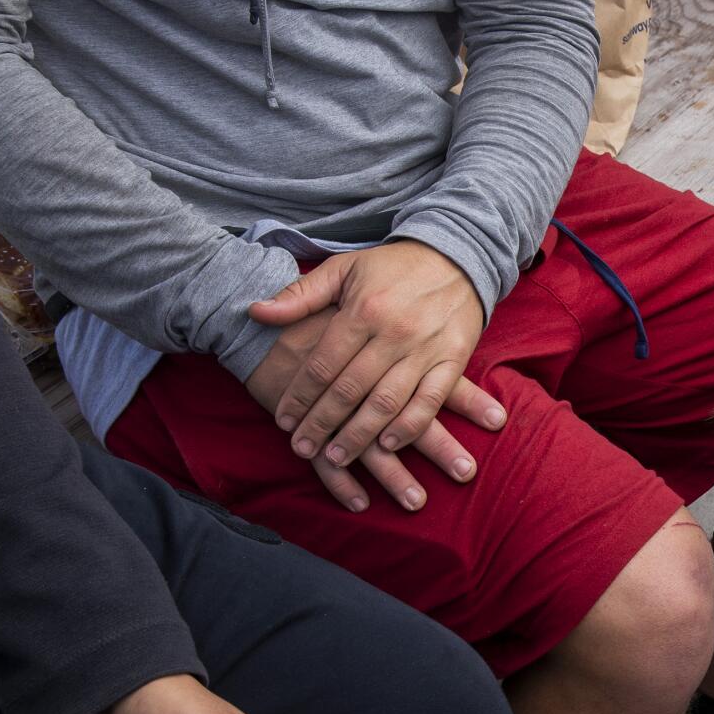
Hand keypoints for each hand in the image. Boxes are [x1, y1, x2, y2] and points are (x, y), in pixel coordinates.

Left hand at [247, 240, 506, 476]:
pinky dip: (409, 426)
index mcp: (363, 310)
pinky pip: (430, 401)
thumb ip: (300, 294)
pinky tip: (387, 444)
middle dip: (321, 423)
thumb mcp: (344, 268)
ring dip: (359, 435)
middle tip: (301, 448)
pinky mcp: (454, 360)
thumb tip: (256, 311)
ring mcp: (426, 349)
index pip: (323, 364)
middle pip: (350, 390)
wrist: (458, 256)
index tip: (282, 421)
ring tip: (335, 457)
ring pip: (387, 402)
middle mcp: (394, 332)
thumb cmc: (394, 267)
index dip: (299, 397)